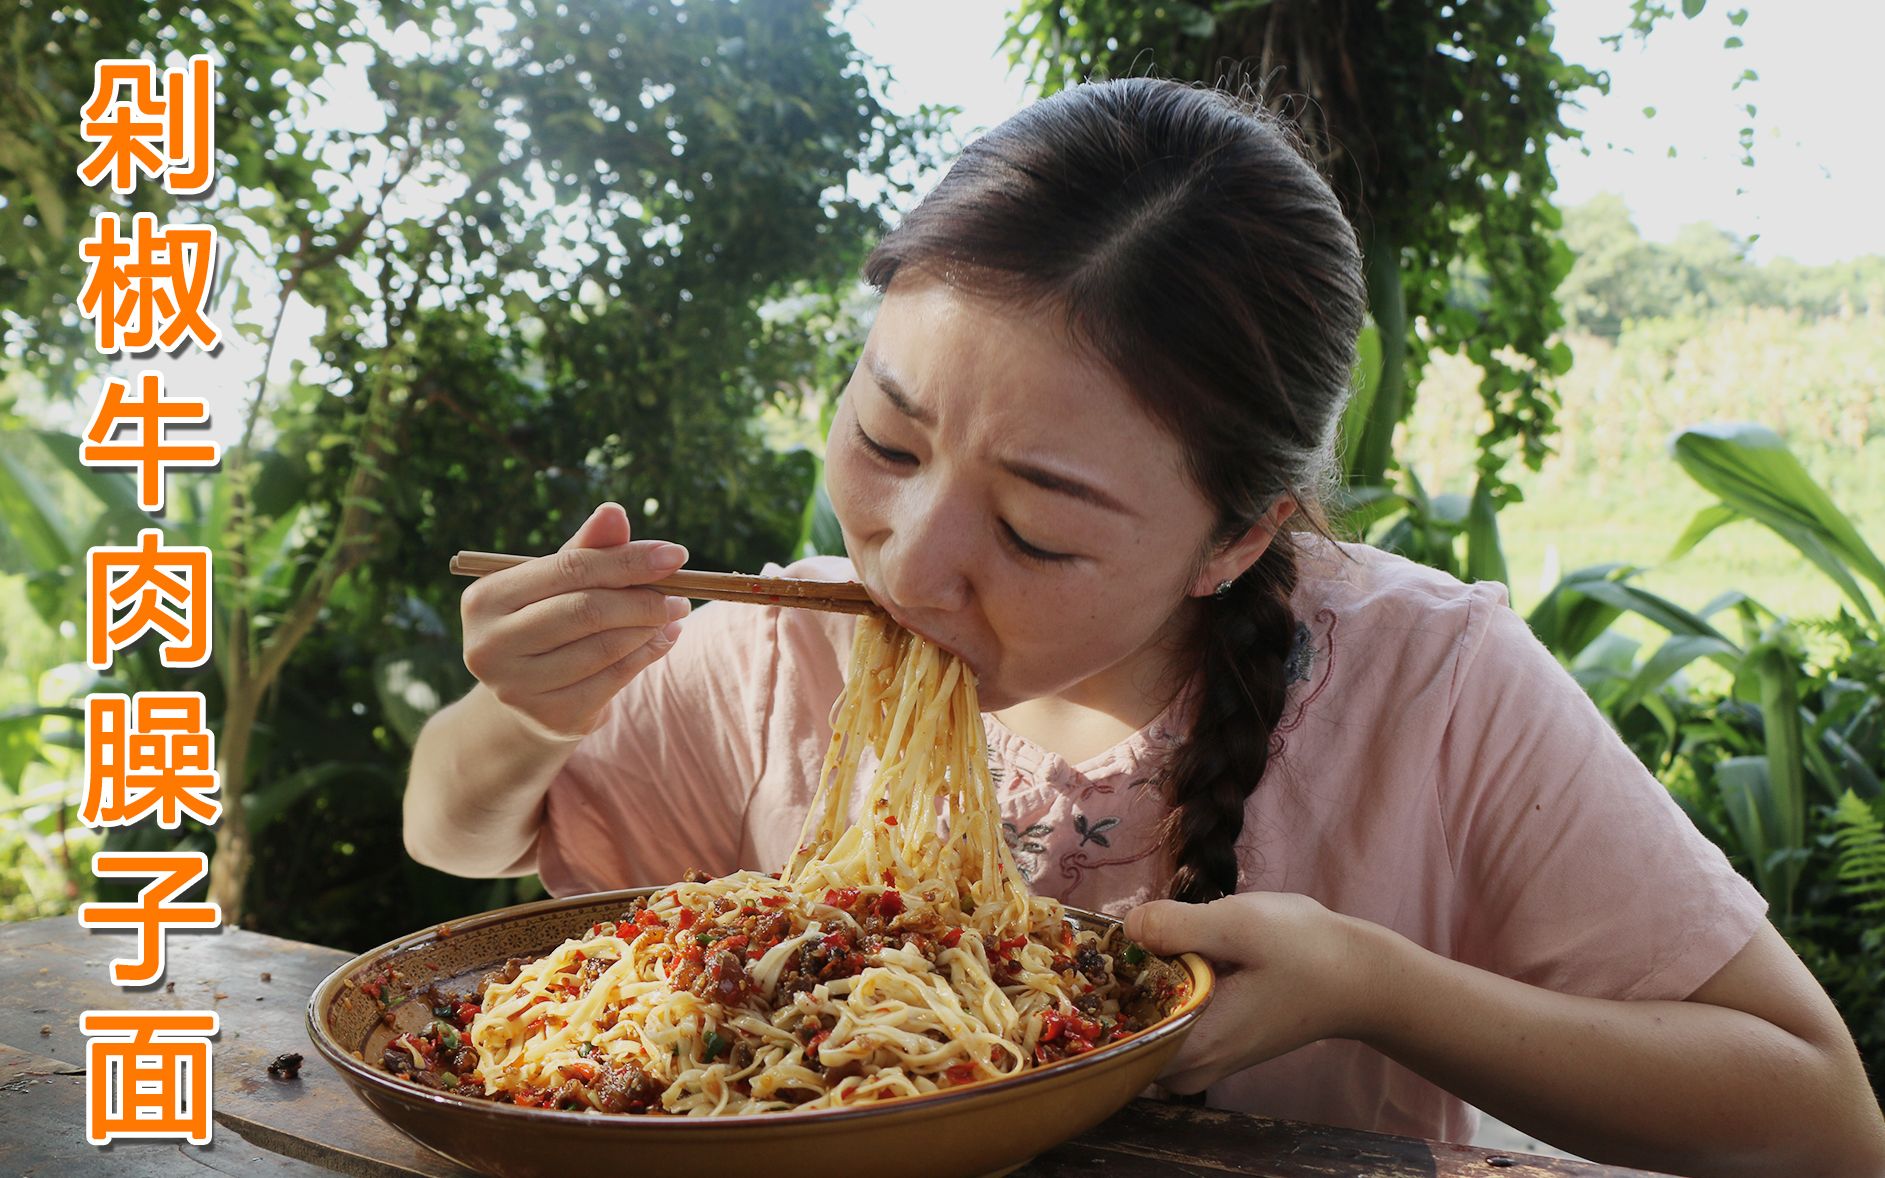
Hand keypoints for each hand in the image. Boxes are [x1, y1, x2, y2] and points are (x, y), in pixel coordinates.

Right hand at [460, 502, 691, 741]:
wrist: (528, 698)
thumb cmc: (546, 624)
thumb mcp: (558, 584)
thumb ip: (586, 550)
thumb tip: (614, 512)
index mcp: (486, 598)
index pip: (569, 569)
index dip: (627, 560)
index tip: (675, 555)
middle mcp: (490, 645)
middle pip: (586, 610)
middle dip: (643, 598)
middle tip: (679, 592)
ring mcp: (517, 687)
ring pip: (605, 647)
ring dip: (651, 627)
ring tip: (674, 612)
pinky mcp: (550, 717)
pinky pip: (614, 679)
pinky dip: (646, 655)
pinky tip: (662, 639)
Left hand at [1124, 891, 1385, 1093]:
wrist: (1358, 976)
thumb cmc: (1304, 951)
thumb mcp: (1237, 924)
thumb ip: (1176, 926)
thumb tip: (1128, 927)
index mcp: (1192, 1046)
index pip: (1112, 1036)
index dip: (1098, 991)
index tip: (1105, 950)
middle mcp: (1191, 1067)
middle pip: (1122, 1031)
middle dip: (1116, 984)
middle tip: (1135, 938)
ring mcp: (1202, 1060)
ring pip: (1142, 1025)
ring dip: (1140, 983)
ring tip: (1160, 943)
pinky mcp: (1213, 1044)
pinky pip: (1164, 1022)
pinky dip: (1160, 989)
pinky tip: (1179, 955)